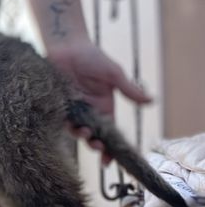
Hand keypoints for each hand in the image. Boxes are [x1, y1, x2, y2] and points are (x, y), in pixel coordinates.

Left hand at [48, 39, 151, 162]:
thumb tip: (151, 101)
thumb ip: (129, 89)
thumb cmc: (91, 57)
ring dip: (80, 135)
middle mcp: (88, 111)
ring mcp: (71, 109)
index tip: (109, 161)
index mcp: (104, 107)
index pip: (109, 132)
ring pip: (75, 130)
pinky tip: (67, 124)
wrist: (66, 45)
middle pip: (92, 135)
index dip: (109, 148)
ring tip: (84, 131)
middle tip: (96, 145)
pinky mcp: (56, 104)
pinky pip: (59, 120)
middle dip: (94, 144)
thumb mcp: (113, 74)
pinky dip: (63, 125)